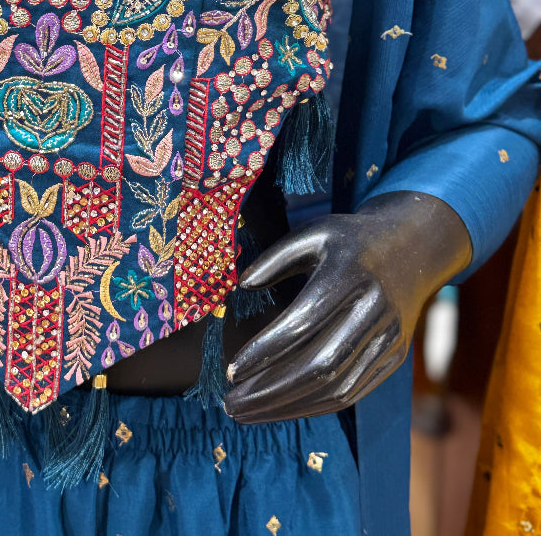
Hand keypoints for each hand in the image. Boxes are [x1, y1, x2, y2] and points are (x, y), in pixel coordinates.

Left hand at [224, 191, 470, 422]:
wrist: (414, 248)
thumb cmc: (350, 240)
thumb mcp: (313, 232)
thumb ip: (275, 257)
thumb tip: (242, 286)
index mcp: (350, 273)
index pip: (304, 321)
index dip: (266, 350)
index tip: (231, 369)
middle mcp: (373, 309)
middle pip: (321, 364)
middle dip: (271, 390)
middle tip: (230, 403)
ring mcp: (388, 338)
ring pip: (337, 388)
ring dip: (287, 407)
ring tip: (246, 412)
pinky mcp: (393, 358)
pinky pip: (352, 393)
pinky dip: (313, 406)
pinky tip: (280, 407)